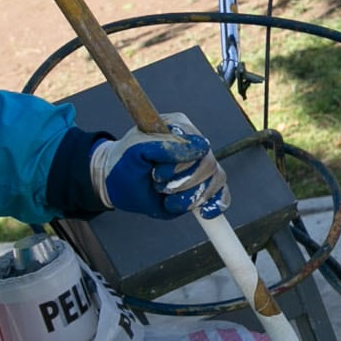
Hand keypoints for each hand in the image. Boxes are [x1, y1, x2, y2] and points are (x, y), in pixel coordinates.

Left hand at [88, 111, 226, 219]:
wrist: (117, 185)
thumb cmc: (124, 164)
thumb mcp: (136, 151)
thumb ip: (165, 145)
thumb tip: (200, 147)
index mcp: (179, 128)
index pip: (198, 145)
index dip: (180, 164)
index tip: (158, 173)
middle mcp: (194, 146)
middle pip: (209, 165)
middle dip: (182, 183)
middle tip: (158, 185)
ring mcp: (200, 167)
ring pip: (216, 181)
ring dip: (190, 197)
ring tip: (167, 199)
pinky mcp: (203, 186)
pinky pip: (222, 194)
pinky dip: (215, 204)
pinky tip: (203, 211)